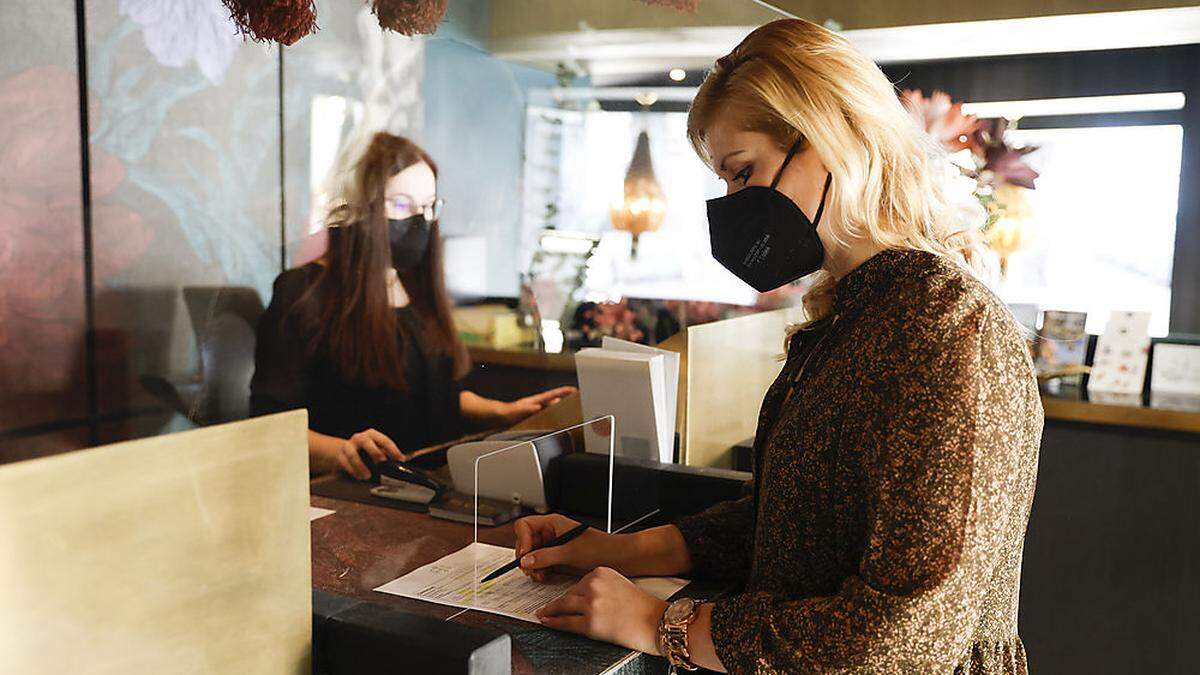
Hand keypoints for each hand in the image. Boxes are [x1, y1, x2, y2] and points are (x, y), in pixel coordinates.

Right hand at [335, 428, 406, 479]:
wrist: (343, 451)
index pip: (384, 440)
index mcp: (372, 435)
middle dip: (374, 452)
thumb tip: (404, 460)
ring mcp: (348, 446)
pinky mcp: (340, 456)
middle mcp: (360, 438)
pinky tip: (359, 477)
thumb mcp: (377, 449)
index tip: (400, 459)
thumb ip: (389, 454)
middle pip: (366, 442)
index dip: (393, 449)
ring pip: (353, 454)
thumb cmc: (365, 450)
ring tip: (367, 476)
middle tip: (381, 461)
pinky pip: (345, 463)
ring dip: (361, 466)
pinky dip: (353, 471)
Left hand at [497, 386, 575, 424]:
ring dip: (559, 408)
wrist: (496, 417)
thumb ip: (527, 408)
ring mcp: (534, 410)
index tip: (573, 390)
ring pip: (550, 408)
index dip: (563, 392)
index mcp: (534, 401)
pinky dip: (552, 416)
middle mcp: (536, 404)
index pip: (551, 395)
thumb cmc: (505, 413)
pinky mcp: (532, 417)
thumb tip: (537, 406)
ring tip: (569, 410)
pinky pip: (546, 416)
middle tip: (577, 399)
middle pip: (554, 400)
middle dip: (565, 399)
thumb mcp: (517, 410)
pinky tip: (554, 421)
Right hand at [515, 514, 616, 581]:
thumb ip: (546, 556)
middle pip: (525, 542)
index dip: (523, 540)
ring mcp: (554, 546)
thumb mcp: (570, 552)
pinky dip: (539, 571)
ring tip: (540, 575)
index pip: (525, 526)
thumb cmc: (600, 548)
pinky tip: (545, 576)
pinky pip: (541, 564)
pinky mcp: (558, 558)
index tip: (526, 555)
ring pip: (531, 555)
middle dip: (526, 557)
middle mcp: (551, 533)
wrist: (618, 558)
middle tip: (531, 569)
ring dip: (532, 566)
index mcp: (553, 523)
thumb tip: (526, 560)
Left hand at [536, 567, 666, 654]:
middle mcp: (594, 586)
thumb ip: (600, 584)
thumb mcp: (619, 583)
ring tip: (543, 614)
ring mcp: (591, 604)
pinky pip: (566, 623)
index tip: (562, 596)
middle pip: (569, 593)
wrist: (654, 622)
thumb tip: (581, 594)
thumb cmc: (641, 606)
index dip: (571, 592)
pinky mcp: (590, 623)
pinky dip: (554, 623)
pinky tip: (548, 622)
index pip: (579, 581)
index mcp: (601, 572)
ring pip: (563, 606)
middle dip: (557, 602)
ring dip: (550, 611)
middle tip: (546, 606)